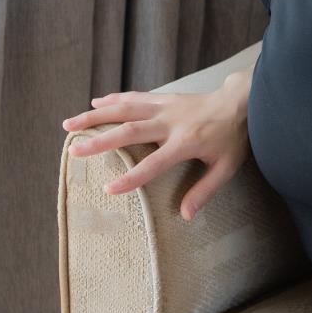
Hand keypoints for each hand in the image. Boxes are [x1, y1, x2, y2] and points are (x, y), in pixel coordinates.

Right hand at [60, 72, 254, 221]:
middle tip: (74, 150)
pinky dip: (114, 100)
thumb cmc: (234, 138)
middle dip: (100, 141)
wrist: (242, 102)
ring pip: (125, 109)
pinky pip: (135, 97)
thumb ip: (204, 191)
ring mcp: (165, 106)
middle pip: (130, 131)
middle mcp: (171, 122)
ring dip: (96, 116)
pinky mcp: (164, 98)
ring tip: (69, 124)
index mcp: (186, 142)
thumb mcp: (226, 167)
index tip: (108, 189)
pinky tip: (95, 104)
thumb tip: (185, 215)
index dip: (132, 177)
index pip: (154, 163)